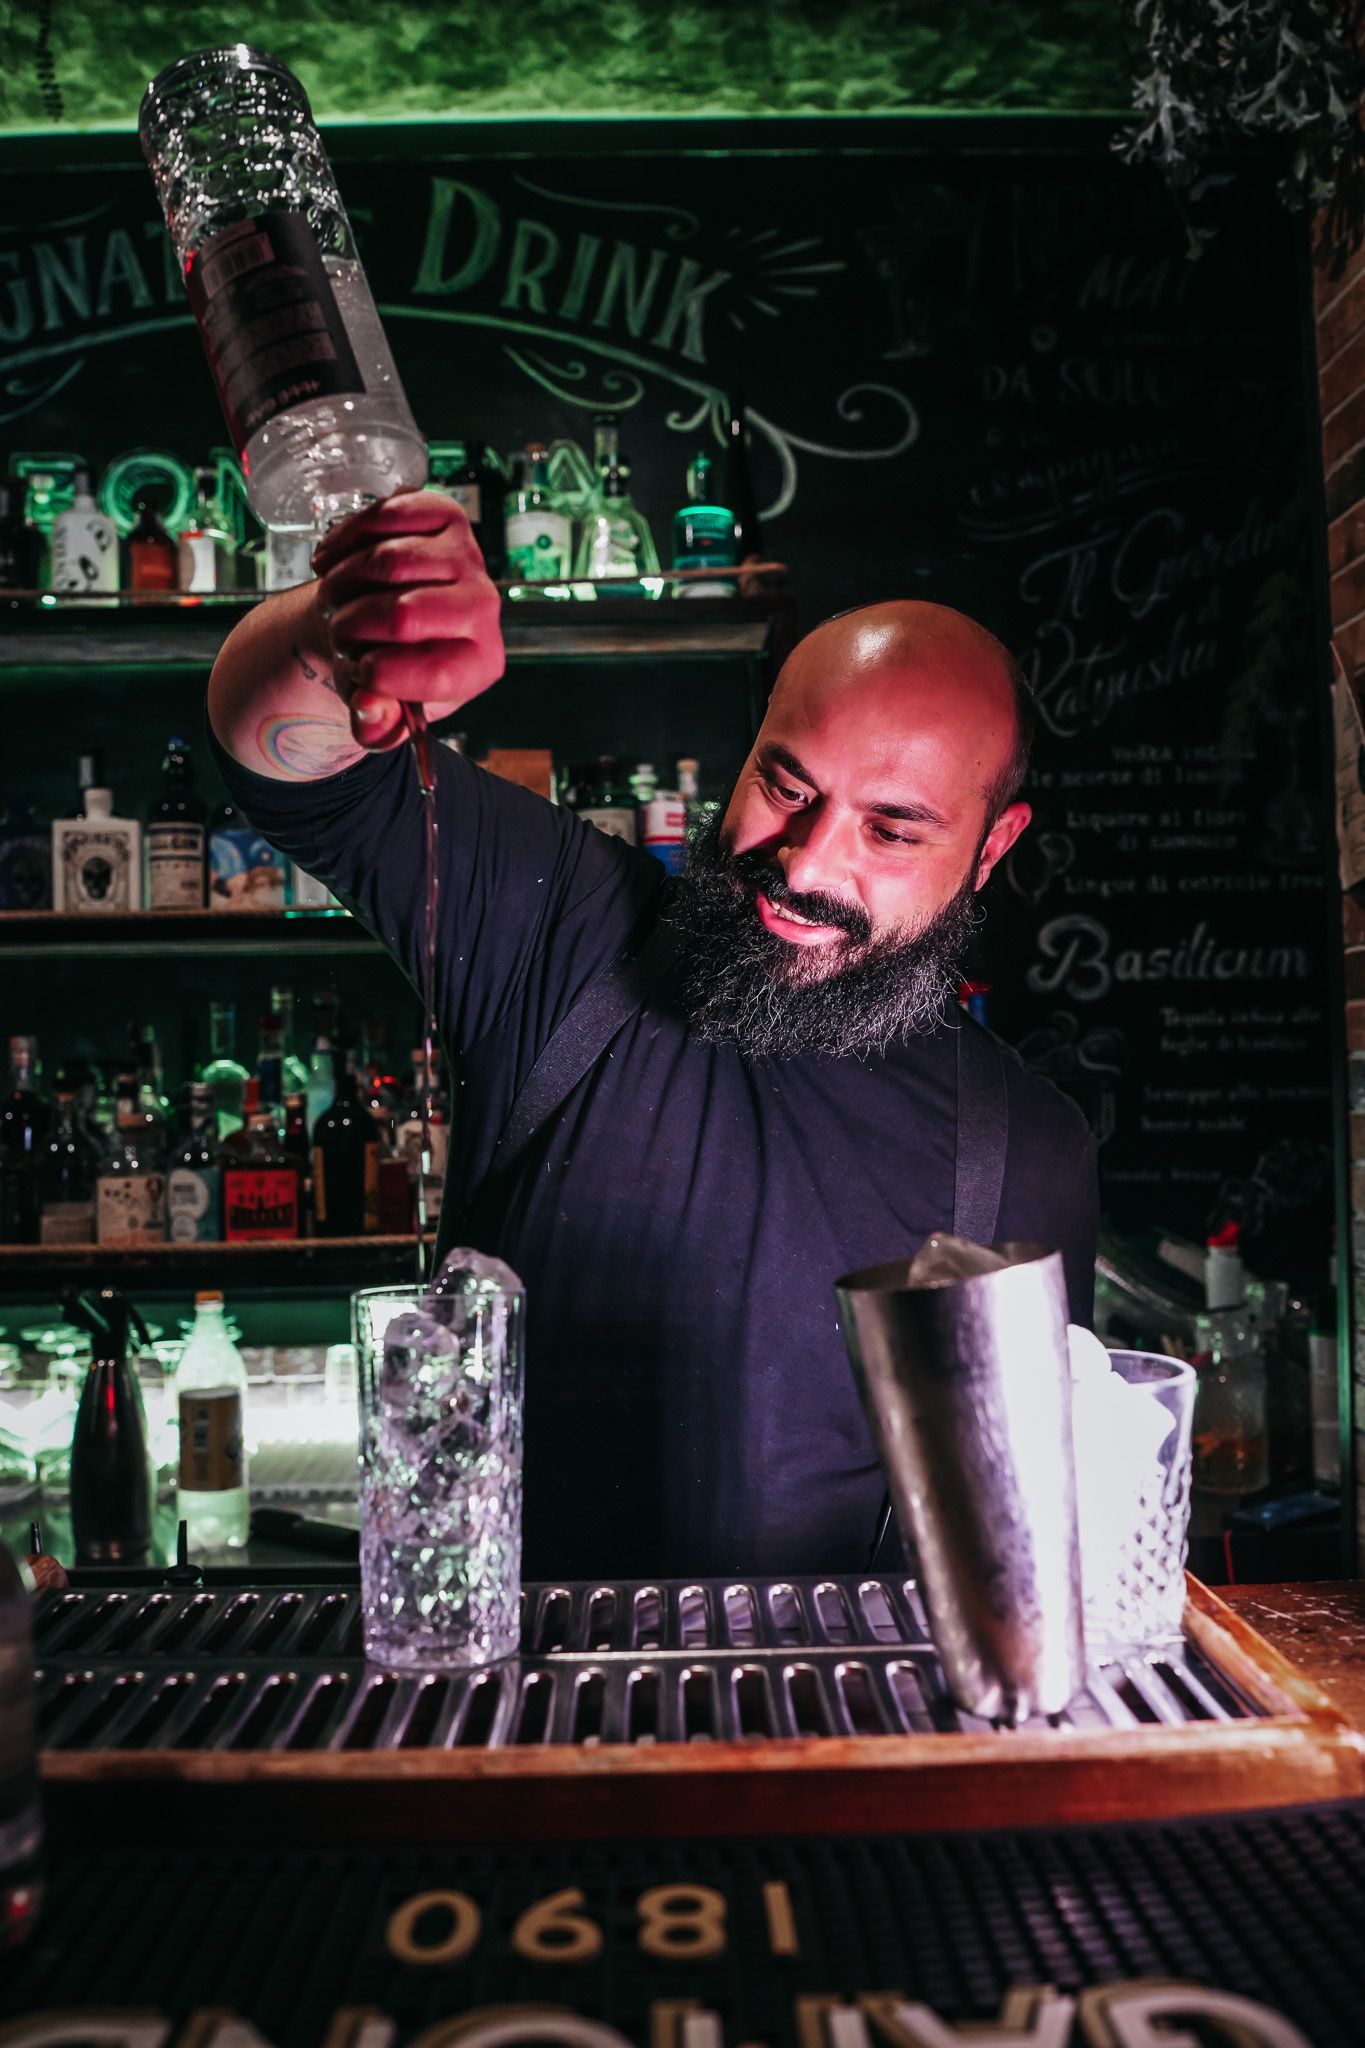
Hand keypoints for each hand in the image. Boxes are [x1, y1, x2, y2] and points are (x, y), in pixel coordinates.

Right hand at [312, 490, 503, 750]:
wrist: (386, 613)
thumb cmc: (387, 661)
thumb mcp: (384, 709)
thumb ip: (377, 726)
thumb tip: (369, 710)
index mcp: (479, 664)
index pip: (434, 673)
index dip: (378, 676)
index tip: (358, 672)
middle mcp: (484, 608)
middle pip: (403, 615)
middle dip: (350, 627)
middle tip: (338, 633)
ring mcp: (467, 556)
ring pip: (386, 563)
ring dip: (341, 584)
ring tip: (334, 600)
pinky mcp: (444, 516)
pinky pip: (384, 517)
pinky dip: (344, 541)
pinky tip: (333, 562)